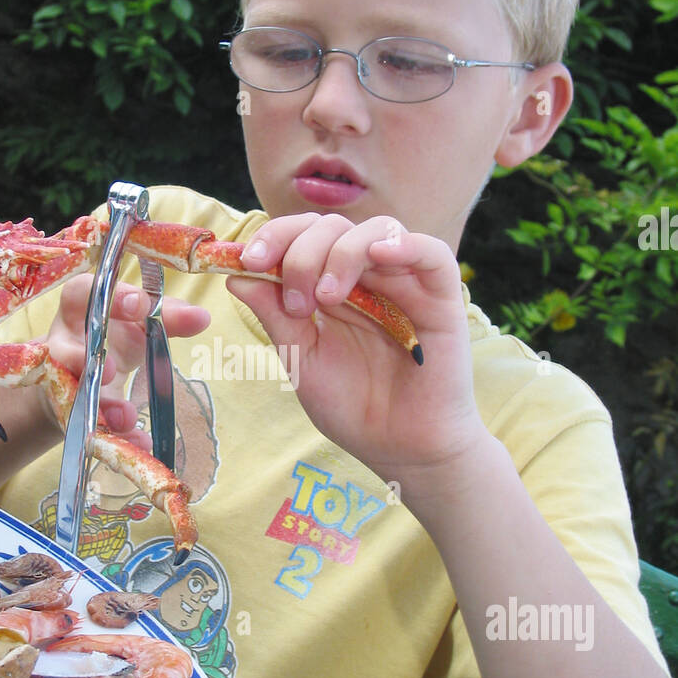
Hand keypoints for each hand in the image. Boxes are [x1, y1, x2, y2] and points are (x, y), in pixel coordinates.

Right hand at [47, 276, 209, 445]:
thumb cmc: (112, 336)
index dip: (110, 299)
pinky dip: (118, 435)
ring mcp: (62, 381)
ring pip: (75, 394)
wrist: (84, 375)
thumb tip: (202, 317)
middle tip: (112, 369)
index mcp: (78, 307)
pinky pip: (93, 425)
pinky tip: (142, 442)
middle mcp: (62, 342)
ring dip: (100, 406)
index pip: (83, 293)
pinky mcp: (71, 412)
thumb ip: (167, 317)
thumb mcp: (137, 323)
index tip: (141, 306)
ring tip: (126, 417)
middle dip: (84, 360)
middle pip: (65, 349)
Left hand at [227, 213, 486, 490]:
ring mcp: (405, 283)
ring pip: (375, 231)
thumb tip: (235, 273)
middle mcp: (367, 276)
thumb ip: (275, 314)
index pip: (303, 235)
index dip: (274, 237)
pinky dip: (404, 244)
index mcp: (331, 285)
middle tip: (295, 300)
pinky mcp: (441, 297)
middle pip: (333, 227)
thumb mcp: (301, 358)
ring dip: (341, 253)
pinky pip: (430, 252)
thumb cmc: (353, 407)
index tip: (248, 260)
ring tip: (326, 299)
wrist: (401, 450)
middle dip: (301, 252)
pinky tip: (378, 257)